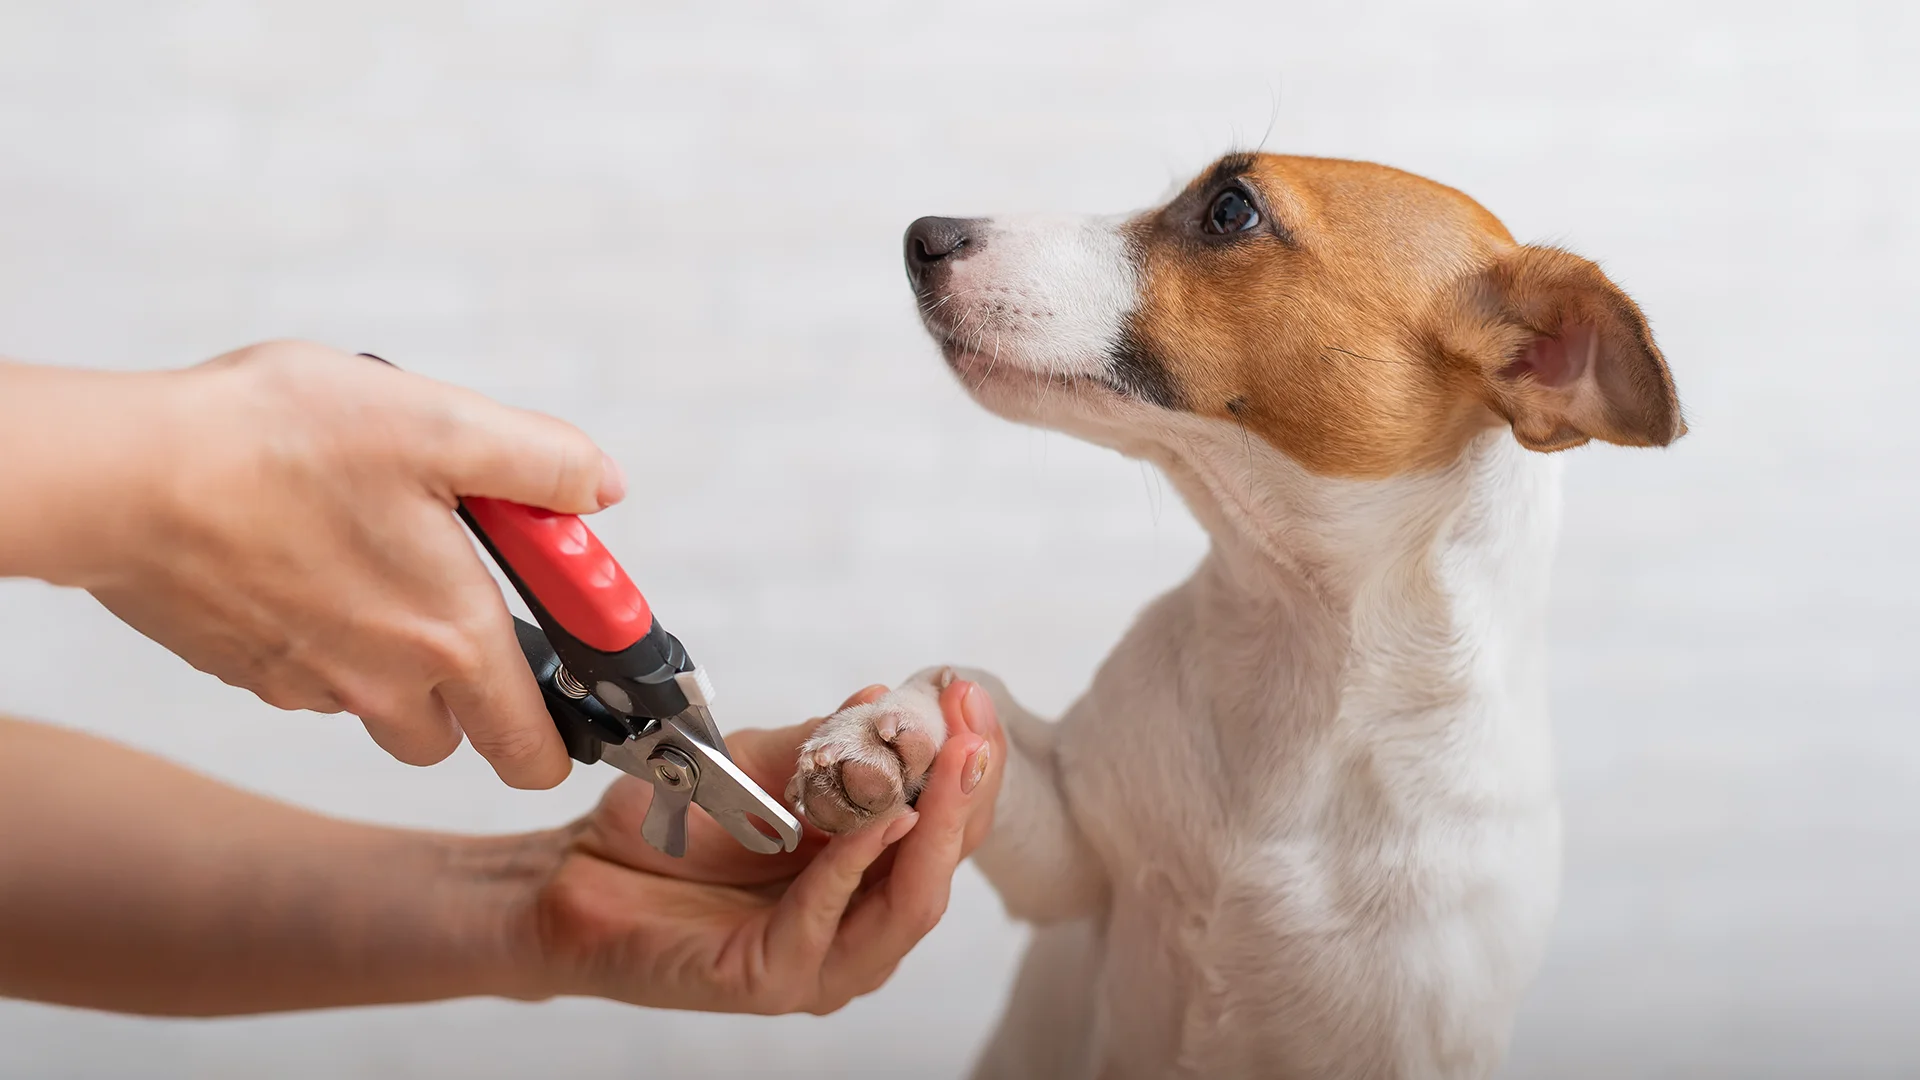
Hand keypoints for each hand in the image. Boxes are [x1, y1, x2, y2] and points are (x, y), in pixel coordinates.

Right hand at [80, 341, 622, 786]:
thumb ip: (541, 463)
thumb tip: (600, 488)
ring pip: (378, 706)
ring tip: (377, 554)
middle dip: (476, 684)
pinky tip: (306, 556)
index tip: (573, 682)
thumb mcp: (442, 425)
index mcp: (451, 638)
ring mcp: (307, 685)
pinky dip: (326, 634)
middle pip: (456, 734)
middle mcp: (383, 684)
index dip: (566, 732)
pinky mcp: (245, 668)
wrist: (127, 476)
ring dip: (395, 656)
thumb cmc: (279, 445)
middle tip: (464, 593)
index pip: (533, 748)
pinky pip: (310, 675)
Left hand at [517, 680, 1004, 1013]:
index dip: (971, 759)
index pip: (949, 822)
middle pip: (944, 865)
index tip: (967, 695)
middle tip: (973, 728)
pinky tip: (879, 820)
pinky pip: (828, 920)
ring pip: (910, 905)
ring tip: (950, 765)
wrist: (575, 873)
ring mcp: (822, 960)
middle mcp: (860, 923)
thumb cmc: (668, 826)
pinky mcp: (772, 980)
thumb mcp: (755, 765)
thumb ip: (821, 743)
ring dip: (935, 830)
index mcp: (870, 872)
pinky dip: (856, 865)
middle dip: (968, 791)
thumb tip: (884, 699)